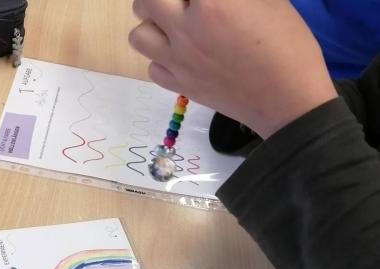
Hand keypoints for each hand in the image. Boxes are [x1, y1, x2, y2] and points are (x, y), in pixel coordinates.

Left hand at [129, 0, 337, 137]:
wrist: (286, 100)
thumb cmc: (288, 46)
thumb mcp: (268, 1)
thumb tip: (211, 1)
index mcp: (212, 1)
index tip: (200, 0)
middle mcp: (185, 29)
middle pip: (146, 0)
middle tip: (177, 1)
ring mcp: (178, 61)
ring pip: (138, 36)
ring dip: (150, 26)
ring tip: (170, 28)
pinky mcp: (180, 87)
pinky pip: (152, 68)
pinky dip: (160, 59)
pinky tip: (179, 57)